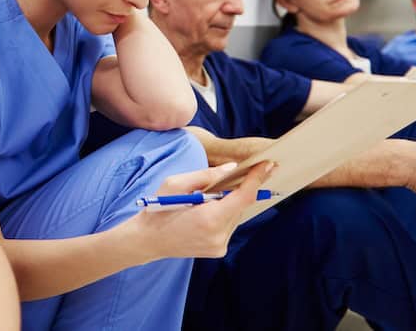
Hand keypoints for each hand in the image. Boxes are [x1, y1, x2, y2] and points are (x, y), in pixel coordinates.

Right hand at [131, 161, 275, 259]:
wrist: (147, 240)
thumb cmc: (159, 209)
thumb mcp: (176, 184)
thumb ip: (207, 175)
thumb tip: (232, 169)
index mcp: (209, 218)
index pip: (243, 197)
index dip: (257, 179)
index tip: (268, 165)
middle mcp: (218, 235)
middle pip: (242, 206)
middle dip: (242, 188)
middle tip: (244, 172)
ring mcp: (219, 245)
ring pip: (237, 216)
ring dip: (231, 202)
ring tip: (213, 194)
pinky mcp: (218, 250)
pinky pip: (230, 225)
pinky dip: (225, 213)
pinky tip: (209, 209)